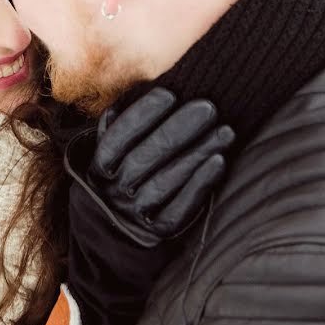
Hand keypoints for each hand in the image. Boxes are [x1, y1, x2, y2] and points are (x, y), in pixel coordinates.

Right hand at [66, 87, 234, 246]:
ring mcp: (135, 213)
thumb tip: (134, 91)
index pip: (117, 138)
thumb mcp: (108, 154)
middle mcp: (114, 191)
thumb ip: (117, 125)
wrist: (113, 232)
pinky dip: (200, 184)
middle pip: (145, 157)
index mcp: (99, 167)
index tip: (169, 94)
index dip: (142, 115)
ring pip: (166, 181)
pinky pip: (181, 208)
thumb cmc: (118, 178)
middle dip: (178, 129)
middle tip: (208, 107)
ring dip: (197, 154)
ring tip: (225, 131)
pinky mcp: (159, 231)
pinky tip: (219, 161)